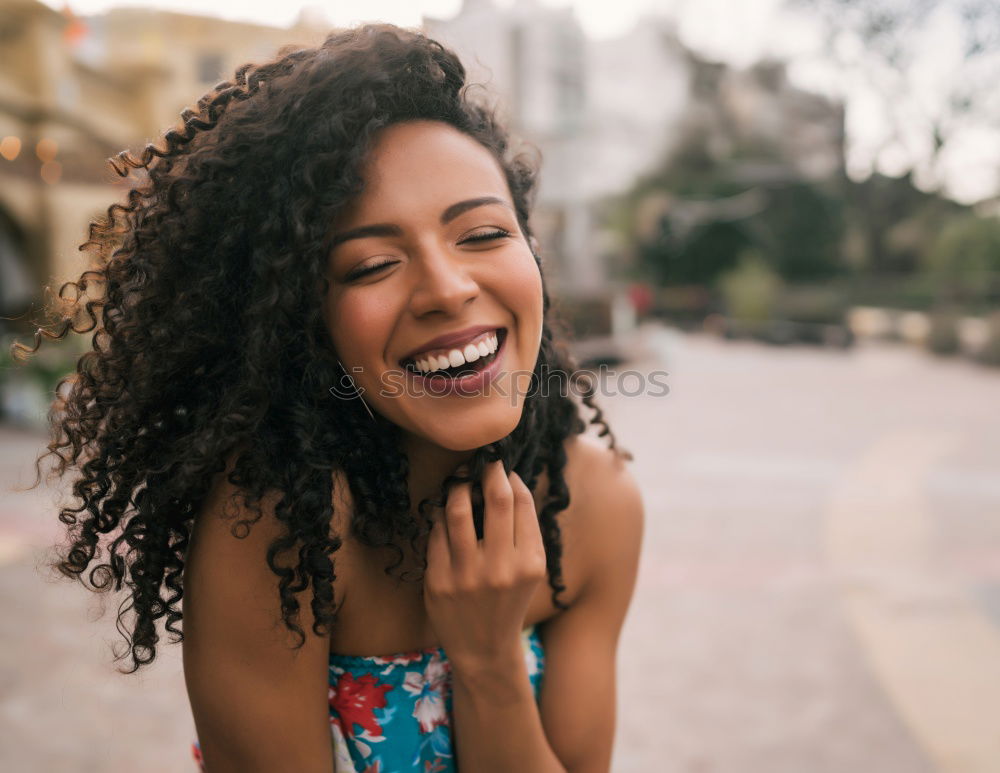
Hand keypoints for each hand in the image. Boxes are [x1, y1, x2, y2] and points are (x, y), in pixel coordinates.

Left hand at [423, 460, 546, 671]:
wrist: (484, 650)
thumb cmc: (510, 600)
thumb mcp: (531, 569)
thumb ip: (524, 529)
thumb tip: (509, 479)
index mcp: (529, 563)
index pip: (520, 501)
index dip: (509, 477)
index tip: (501, 468)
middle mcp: (500, 569)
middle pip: (494, 498)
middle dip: (486, 470)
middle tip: (481, 462)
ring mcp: (465, 576)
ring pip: (456, 509)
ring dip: (457, 486)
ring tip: (459, 482)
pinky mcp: (437, 582)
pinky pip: (435, 533)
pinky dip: (440, 516)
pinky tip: (445, 513)